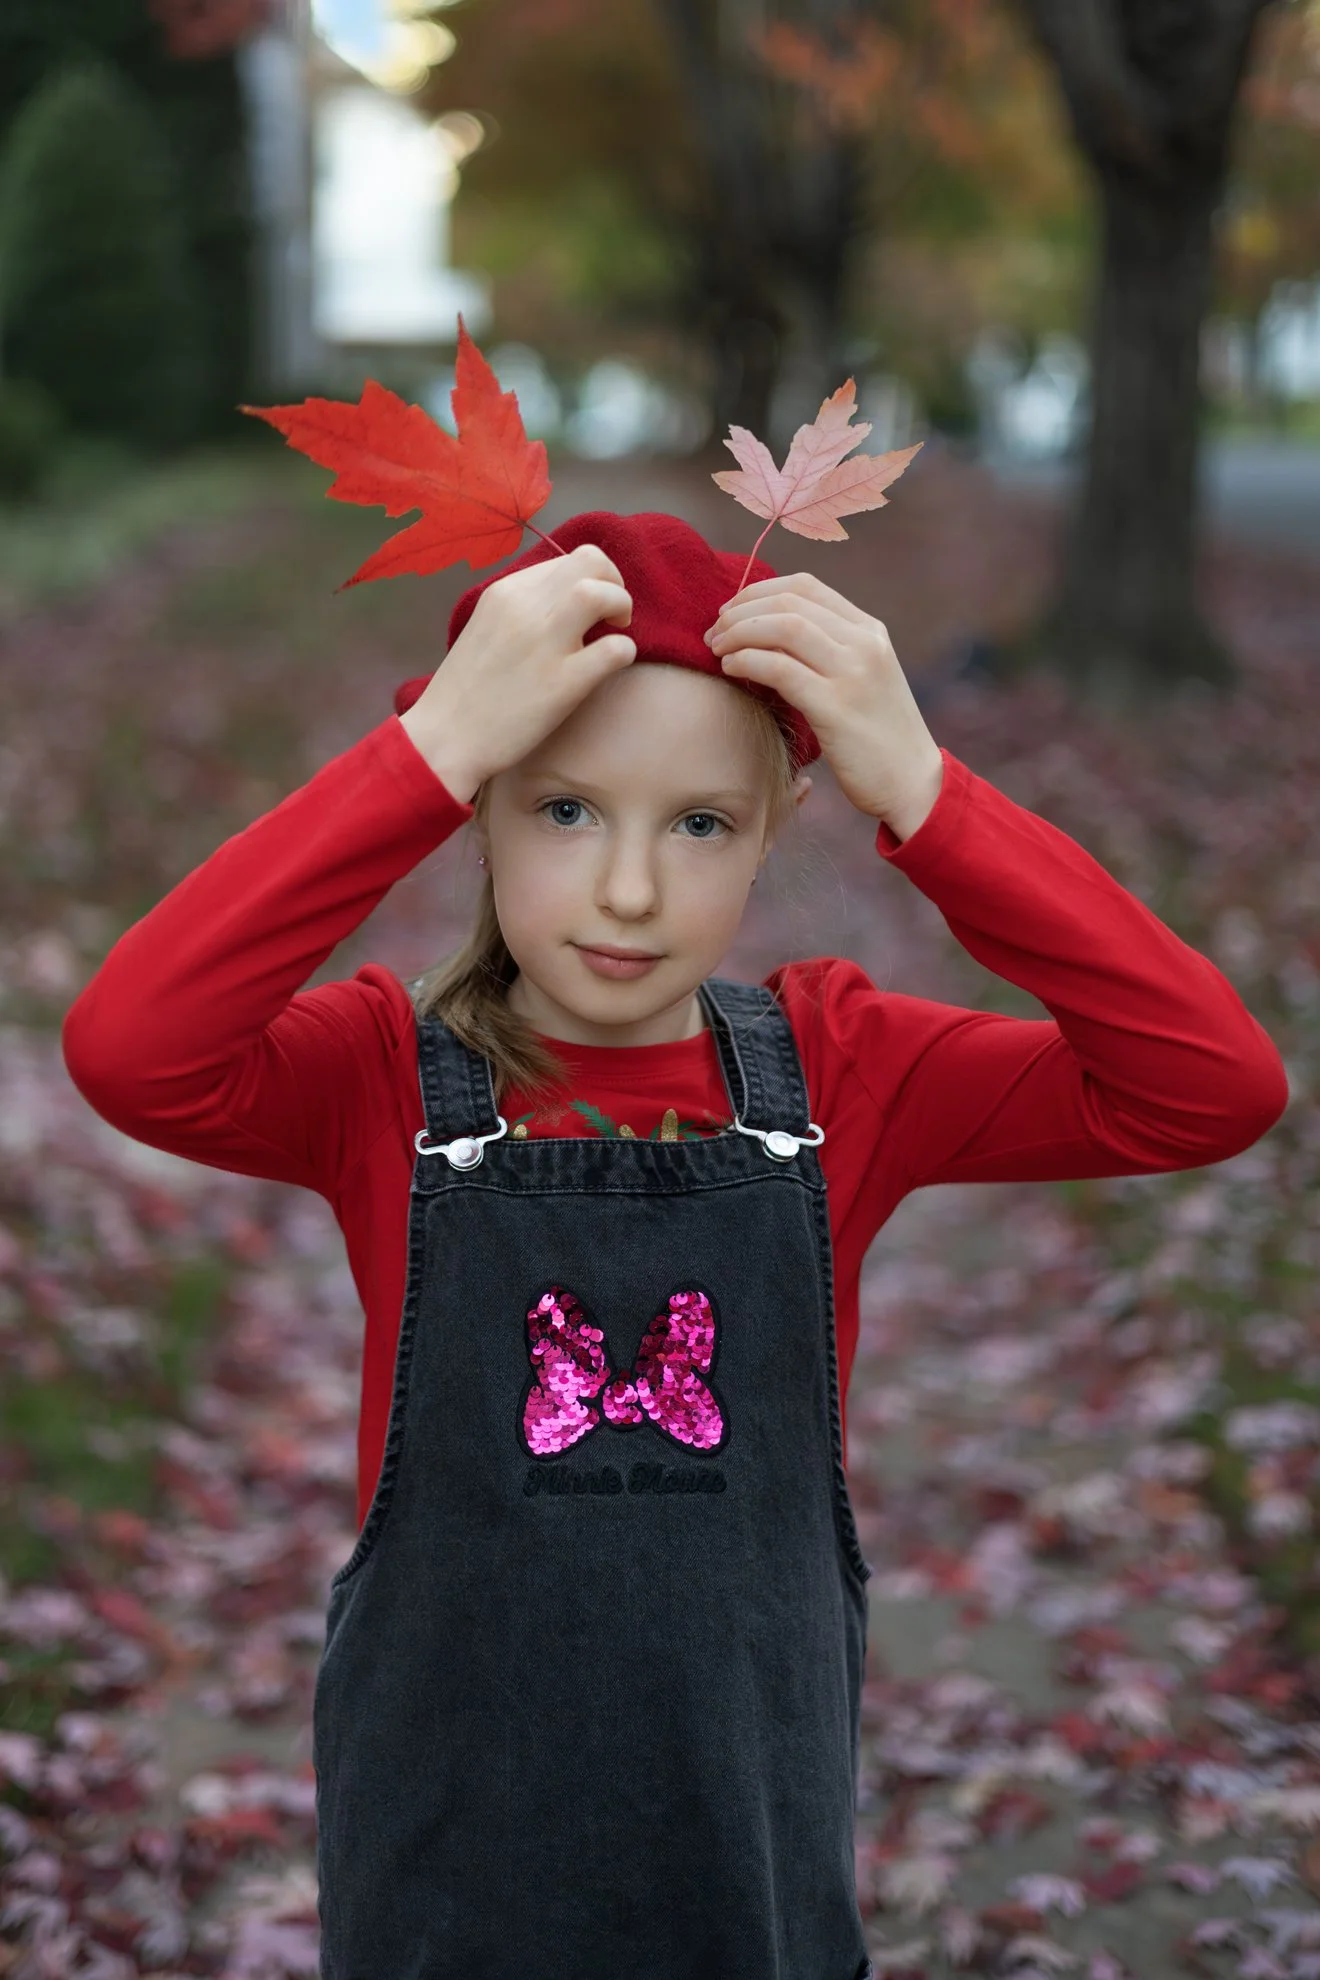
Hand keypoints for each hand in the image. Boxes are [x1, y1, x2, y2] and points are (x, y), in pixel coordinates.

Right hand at [399, 543, 634, 801]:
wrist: (445, 739)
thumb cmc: (466, 691)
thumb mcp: (487, 628)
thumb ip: (522, 609)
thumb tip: (564, 602)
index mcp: (505, 592)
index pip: (565, 560)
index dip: (589, 577)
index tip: (587, 606)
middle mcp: (525, 608)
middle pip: (590, 562)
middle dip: (614, 582)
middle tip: (614, 613)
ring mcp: (545, 644)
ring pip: (602, 593)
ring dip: (621, 605)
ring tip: (617, 629)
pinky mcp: (563, 683)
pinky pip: (615, 649)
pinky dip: (625, 651)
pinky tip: (614, 663)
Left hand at [706, 572, 942, 833]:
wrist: (913, 783)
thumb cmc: (878, 737)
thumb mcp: (863, 679)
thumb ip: (830, 651)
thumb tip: (769, 635)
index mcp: (870, 631)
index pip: (805, 586)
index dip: (758, 591)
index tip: (731, 610)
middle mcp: (864, 643)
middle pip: (789, 602)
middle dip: (740, 611)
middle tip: (713, 631)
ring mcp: (852, 673)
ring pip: (782, 627)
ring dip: (738, 633)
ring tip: (717, 649)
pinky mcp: (836, 707)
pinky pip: (779, 669)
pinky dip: (747, 661)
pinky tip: (731, 669)